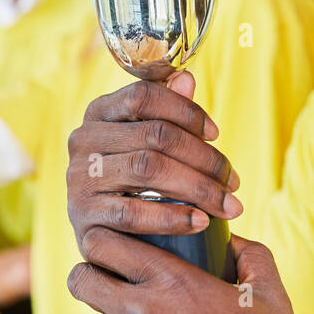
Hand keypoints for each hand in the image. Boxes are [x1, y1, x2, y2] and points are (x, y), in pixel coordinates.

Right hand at [66, 72, 240, 250]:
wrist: (99, 235)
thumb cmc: (128, 181)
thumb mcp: (142, 143)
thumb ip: (165, 112)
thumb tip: (186, 78)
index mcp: (97, 114)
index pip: (143, 95)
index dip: (185, 110)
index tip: (216, 134)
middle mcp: (83, 142)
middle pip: (155, 135)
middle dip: (204, 158)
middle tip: (234, 183)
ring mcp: (79, 181)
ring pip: (148, 169)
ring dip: (198, 187)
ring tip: (228, 206)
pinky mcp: (83, 221)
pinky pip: (133, 214)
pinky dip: (173, 217)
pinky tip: (201, 222)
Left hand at [68, 231, 301, 313]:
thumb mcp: (266, 289)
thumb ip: (247, 252)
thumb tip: (227, 238)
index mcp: (171, 280)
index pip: (101, 242)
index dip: (106, 240)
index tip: (120, 247)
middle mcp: (141, 312)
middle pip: (80, 278)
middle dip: (94, 275)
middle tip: (114, 280)